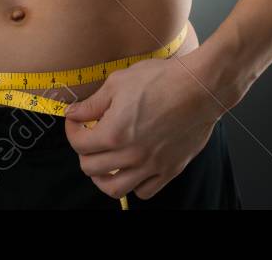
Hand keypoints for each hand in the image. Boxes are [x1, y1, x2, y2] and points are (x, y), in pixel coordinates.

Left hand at [63, 49, 227, 202]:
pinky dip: (133, 185)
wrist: (199, 88)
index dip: (71, 131)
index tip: (76, 121)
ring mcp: (151, 166)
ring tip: (103, 164)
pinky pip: (145, 191)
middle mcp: (130, 155)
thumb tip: (72, 113)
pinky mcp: (169, 170)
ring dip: (102, 178)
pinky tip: (132, 169)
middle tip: (88, 139)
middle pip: (91, 168)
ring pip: (115, 189)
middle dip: (83, 153)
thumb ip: (92, 103)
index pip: (79, 144)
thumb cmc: (161, 79)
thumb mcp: (118, 82)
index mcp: (114, 133)